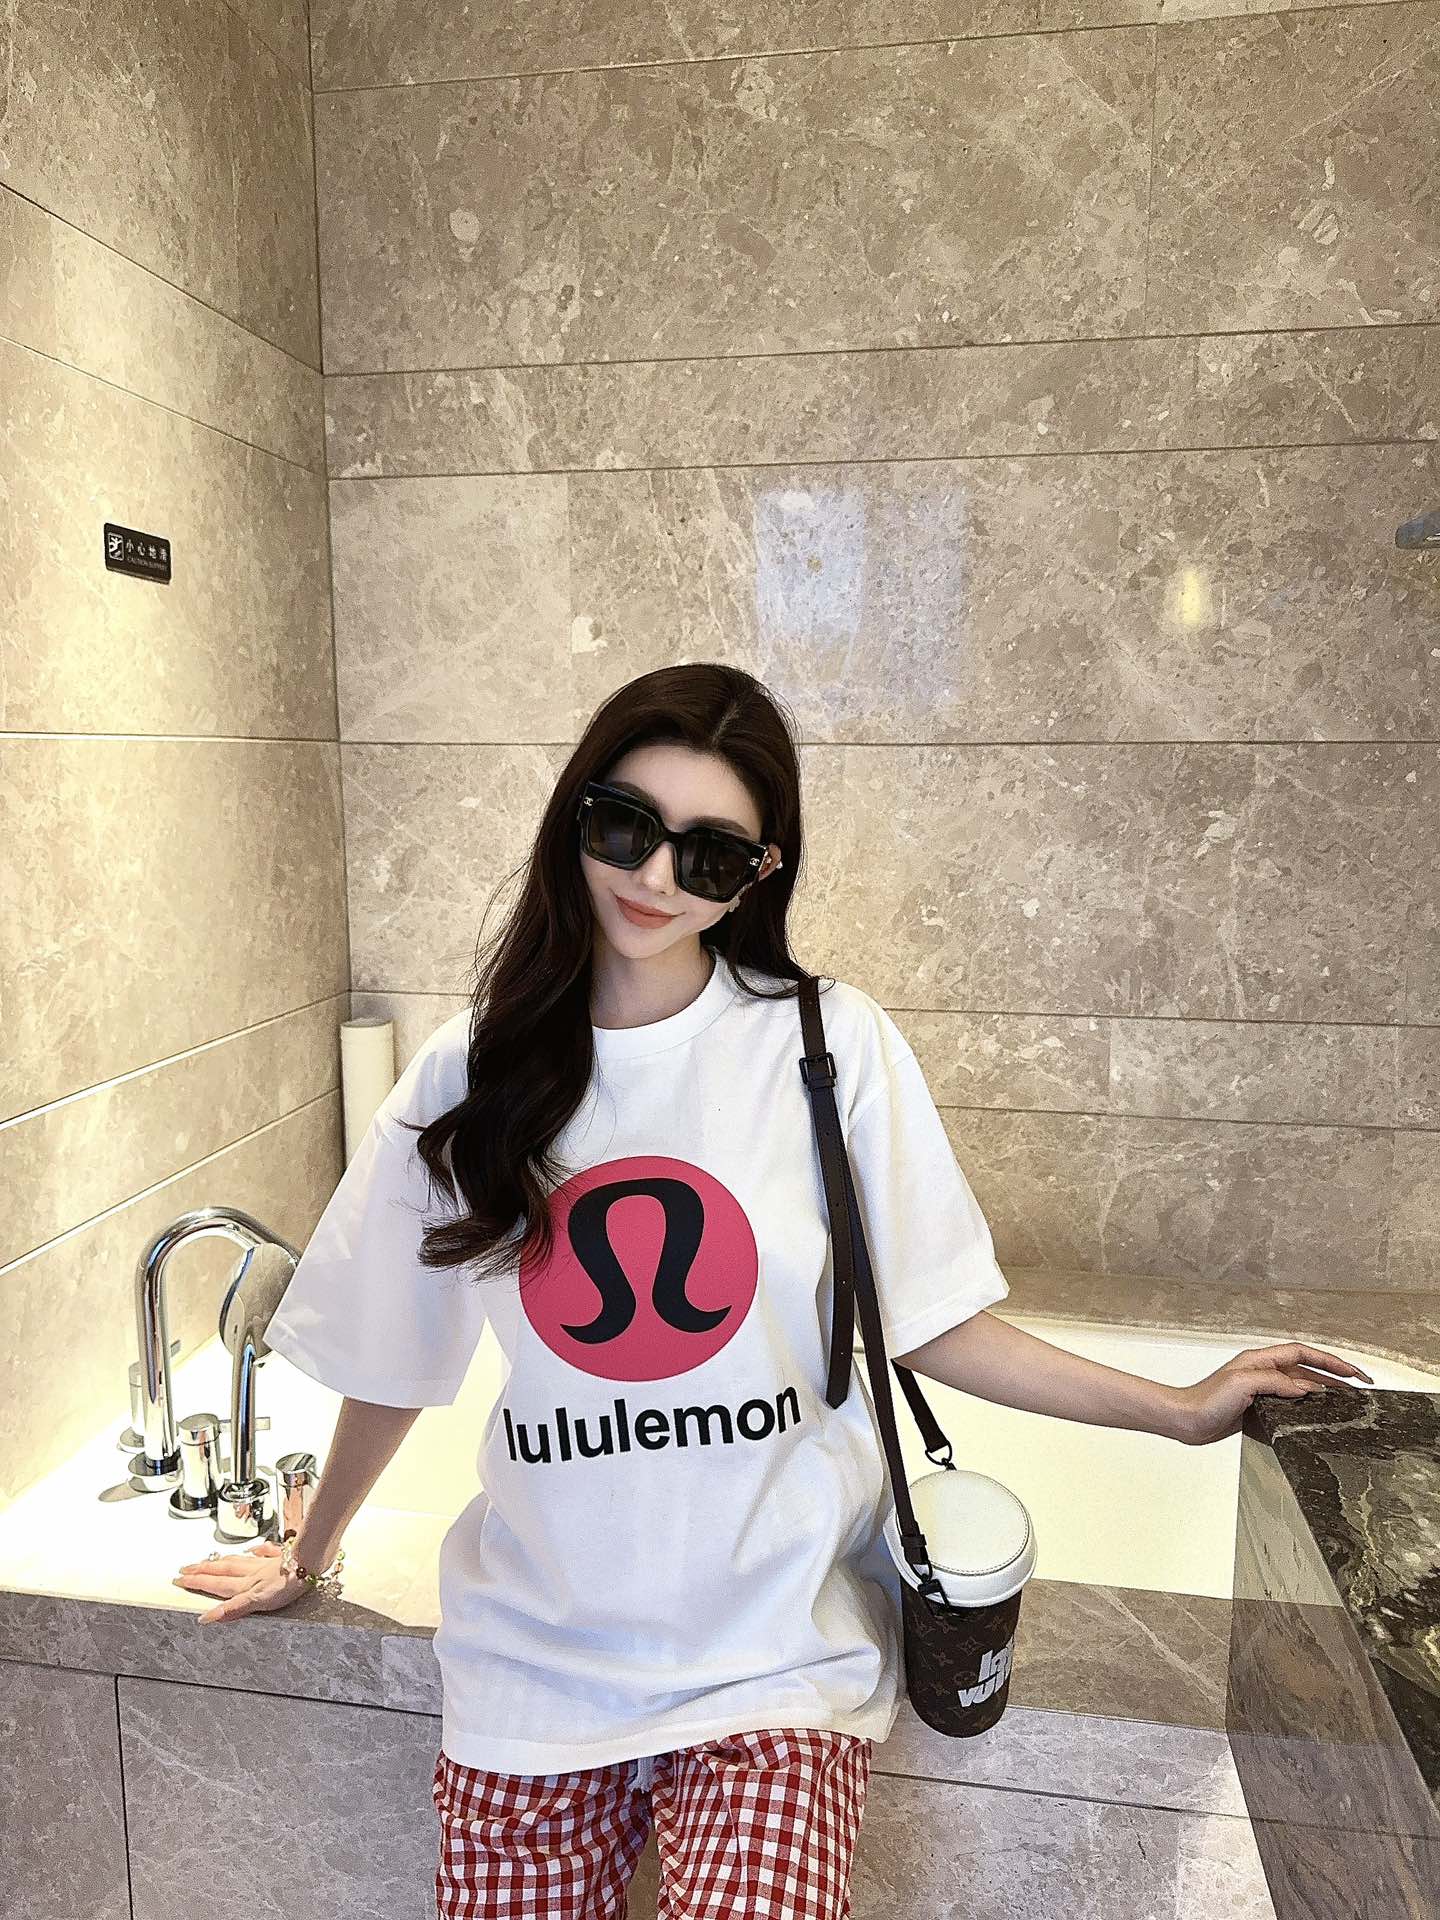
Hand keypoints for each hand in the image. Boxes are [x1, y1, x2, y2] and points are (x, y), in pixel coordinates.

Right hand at [171, 1538, 310, 1623]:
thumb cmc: (287, 1584)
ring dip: (222, 1561)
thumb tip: (206, 1618)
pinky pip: (266, 1553)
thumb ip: (232, 1609)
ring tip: (210, 1560)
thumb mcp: (256, 1603)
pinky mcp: (282, 1558)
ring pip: (239, 1561)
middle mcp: (252, 1573)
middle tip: (186, 1568)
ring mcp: (266, 1564)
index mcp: (245, 1585)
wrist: (309, 1563)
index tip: (179, 1579)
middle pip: (222, 1569)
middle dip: (202, 1570)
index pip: (215, 1584)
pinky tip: (253, 1550)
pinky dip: (256, 1551)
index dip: (196, 1582)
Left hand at [1169, 1343, 1373, 1446]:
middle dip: (1335, 1375)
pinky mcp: (1258, 1408)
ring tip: (1348, 1402)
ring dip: (1325, 1391)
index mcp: (1260, 1361)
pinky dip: (1308, 1406)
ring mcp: (1261, 1390)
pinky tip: (1318, 1417)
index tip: (1353, 1373)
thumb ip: (1275, 1383)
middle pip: (1307, 1369)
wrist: (1185, 1420)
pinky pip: (1290, 1403)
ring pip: (1301, 1386)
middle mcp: (1263, 1372)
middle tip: (1361, 1387)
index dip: (1330, 1361)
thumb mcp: (1242, 1384)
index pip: (1303, 1354)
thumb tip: (1306, 1388)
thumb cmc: (1206, 1400)